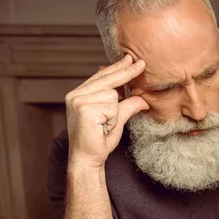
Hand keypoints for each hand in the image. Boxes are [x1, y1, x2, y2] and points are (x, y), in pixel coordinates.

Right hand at [65, 54, 148, 168]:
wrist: (87, 159)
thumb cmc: (99, 141)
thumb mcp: (117, 120)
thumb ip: (127, 106)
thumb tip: (143, 99)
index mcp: (80, 94)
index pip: (102, 77)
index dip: (117, 68)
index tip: (130, 59)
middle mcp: (76, 94)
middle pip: (107, 79)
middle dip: (126, 74)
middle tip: (141, 63)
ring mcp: (78, 100)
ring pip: (112, 95)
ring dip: (114, 113)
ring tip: (104, 125)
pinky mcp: (84, 108)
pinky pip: (111, 106)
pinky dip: (112, 118)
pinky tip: (102, 127)